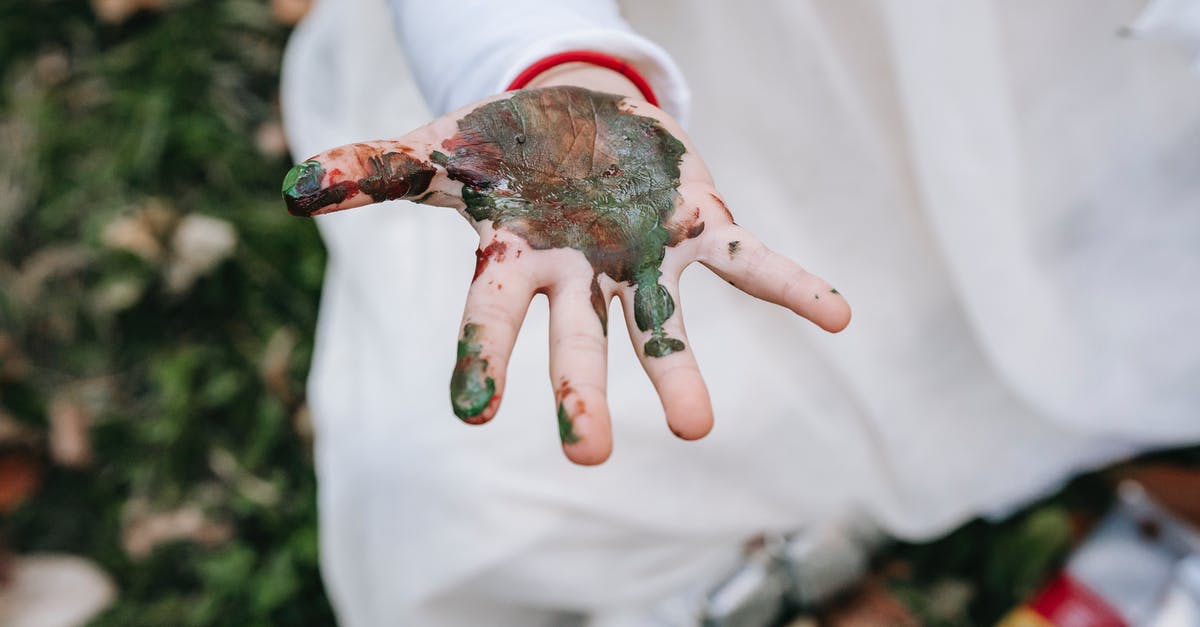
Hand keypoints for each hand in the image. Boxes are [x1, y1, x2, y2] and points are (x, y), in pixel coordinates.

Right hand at [282, 83, 849, 463]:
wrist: (577, 120)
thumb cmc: (507, 150)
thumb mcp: (443, 151)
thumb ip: (378, 171)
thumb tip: (296, 190)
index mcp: (518, 264)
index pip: (491, 321)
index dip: (483, 361)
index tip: (475, 412)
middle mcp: (581, 277)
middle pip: (578, 343)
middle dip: (580, 394)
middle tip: (590, 455)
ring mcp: (642, 258)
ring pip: (660, 320)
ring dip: (677, 368)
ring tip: (697, 426)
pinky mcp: (698, 227)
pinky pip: (751, 262)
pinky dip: (792, 288)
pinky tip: (838, 319)